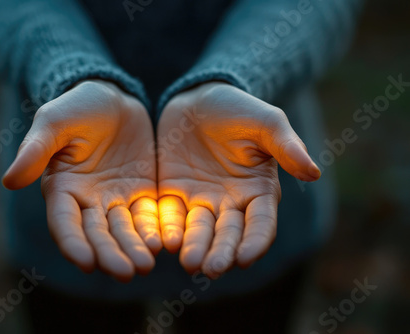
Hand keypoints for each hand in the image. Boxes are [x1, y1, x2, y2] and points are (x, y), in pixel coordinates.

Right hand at [3, 80, 160, 281]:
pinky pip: (149, 215)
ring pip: (124, 230)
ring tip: (146, 266)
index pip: (64, 223)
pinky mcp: (142, 193)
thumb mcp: (53, 122)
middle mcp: (89, 201)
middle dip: (110, 254)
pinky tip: (165, 243)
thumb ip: (35, 150)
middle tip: (126, 273)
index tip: (85, 263)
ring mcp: (117, 199)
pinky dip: (154, 230)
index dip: (73, 243)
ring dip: (133, 249)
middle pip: (97, 234)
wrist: (114, 98)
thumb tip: (9, 181)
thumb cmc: (78, 106)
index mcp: (62, 189)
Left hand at [157, 82, 320, 278]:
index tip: (245, 258)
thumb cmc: (238, 109)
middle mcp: (230, 203)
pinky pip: (170, 215)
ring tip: (189, 262)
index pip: (260, 223)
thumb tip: (314, 173)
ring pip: (199, 231)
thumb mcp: (267, 122)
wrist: (197, 99)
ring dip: (194, 247)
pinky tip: (164, 241)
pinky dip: (168, 229)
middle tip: (212, 268)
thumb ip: (287, 146)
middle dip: (221, 252)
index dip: (255, 241)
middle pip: (228, 234)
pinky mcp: (173, 194)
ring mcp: (200, 201)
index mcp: (258, 191)